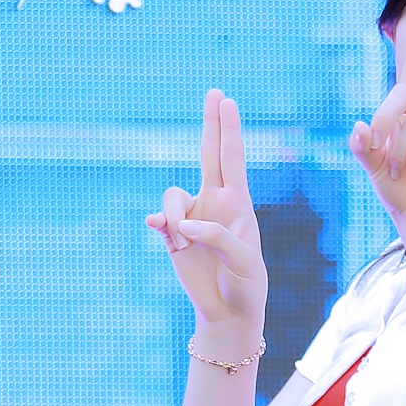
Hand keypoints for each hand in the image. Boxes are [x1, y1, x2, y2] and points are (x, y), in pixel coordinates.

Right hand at [147, 91, 267, 338]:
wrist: (228, 312)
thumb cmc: (245, 285)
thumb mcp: (243, 262)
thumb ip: (217, 236)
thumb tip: (183, 224)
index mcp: (238, 204)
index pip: (232, 158)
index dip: (228, 129)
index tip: (226, 101)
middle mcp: (214, 203)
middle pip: (208, 153)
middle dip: (211, 124)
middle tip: (215, 92)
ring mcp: (192, 217)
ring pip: (172, 196)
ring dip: (176, 217)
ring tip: (187, 244)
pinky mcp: (173, 235)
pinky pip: (160, 218)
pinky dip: (161, 225)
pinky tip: (165, 234)